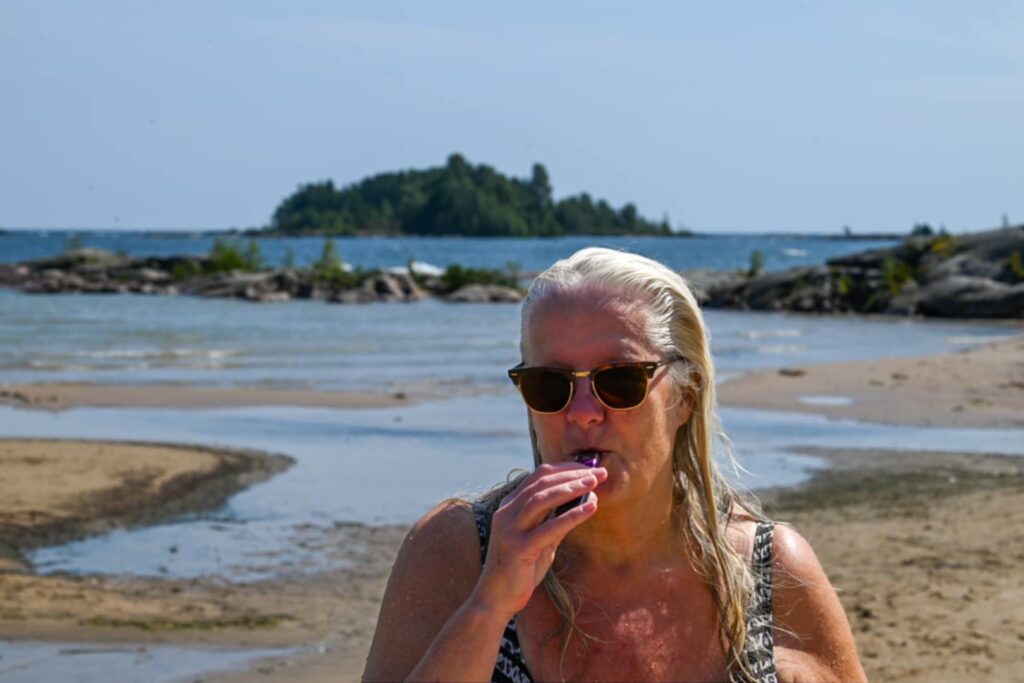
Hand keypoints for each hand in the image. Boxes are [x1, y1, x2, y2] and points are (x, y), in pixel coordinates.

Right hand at [470, 463, 606, 618]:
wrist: (495, 599)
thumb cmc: (520, 569)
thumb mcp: (541, 540)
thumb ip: (556, 519)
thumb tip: (586, 501)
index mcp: (509, 506)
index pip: (538, 475)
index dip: (566, 468)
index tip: (590, 467)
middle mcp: (506, 513)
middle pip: (541, 482)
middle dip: (572, 474)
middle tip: (600, 473)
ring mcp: (509, 530)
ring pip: (541, 499)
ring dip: (571, 487)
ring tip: (594, 483)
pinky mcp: (517, 549)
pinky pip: (547, 528)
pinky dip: (570, 516)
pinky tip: (590, 509)